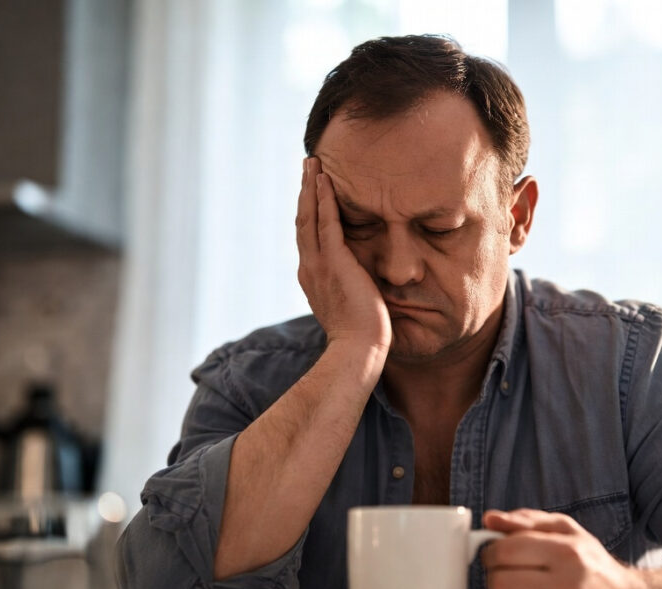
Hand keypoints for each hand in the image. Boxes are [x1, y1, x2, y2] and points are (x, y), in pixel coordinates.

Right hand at [296, 157, 391, 355]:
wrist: (357, 350)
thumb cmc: (359, 335)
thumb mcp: (348, 306)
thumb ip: (346, 287)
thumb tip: (356, 280)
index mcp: (312, 277)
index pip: (307, 237)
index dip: (307, 211)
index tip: (310, 191)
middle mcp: (309, 268)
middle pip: (303, 221)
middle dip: (305, 191)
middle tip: (307, 166)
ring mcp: (319, 265)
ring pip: (310, 217)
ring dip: (311, 188)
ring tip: (313, 164)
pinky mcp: (335, 263)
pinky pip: (328, 224)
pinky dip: (326, 201)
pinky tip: (327, 181)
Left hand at [481, 508, 643, 588]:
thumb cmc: (595, 569)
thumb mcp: (568, 532)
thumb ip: (527, 520)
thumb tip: (491, 520)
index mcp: (568, 553)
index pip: (505, 551)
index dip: (492, 551)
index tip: (496, 554)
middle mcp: (567, 587)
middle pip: (499, 582)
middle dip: (497, 576)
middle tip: (509, 574)